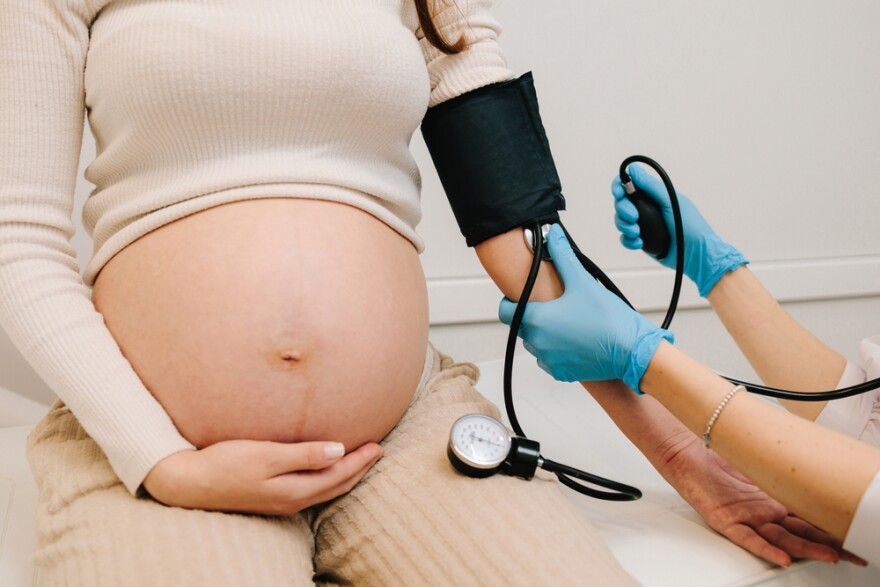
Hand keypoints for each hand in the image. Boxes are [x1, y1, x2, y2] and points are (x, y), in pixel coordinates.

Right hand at [142, 439, 382, 514]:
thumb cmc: (226, 463)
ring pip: (324, 489)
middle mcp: (291, 500)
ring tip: (359, 460)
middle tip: (377, 451)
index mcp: (294, 490)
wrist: (188, 483)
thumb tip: (340, 450)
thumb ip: (304, 454)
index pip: (338, 475)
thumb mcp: (267, 456)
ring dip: (345, 475)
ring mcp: (280, 502)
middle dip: (359, 469)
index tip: (378, 445)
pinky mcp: (270, 497)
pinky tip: (324, 470)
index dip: (360, 460)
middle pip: (336, 485)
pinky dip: (326, 478)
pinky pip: (311, 489)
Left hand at [498, 224, 671, 391]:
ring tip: (568, 323)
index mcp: (537, 319)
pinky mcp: (561, 373)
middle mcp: (537, 342)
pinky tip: (575, 340)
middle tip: (556, 306)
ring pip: (536, 343)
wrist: (632, 351)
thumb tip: (552, 234)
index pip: (505, 311)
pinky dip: (557, 351)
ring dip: (545, 334)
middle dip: (534, 316)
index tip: (522, 296)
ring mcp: (548, 360)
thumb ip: (562, 256)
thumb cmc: (608, 318)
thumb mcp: (583, 281)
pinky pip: (549, 360)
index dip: (511, 302)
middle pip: (523, 326)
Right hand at [612, 164, 747, 295]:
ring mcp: (644, 225)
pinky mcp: (642, 241)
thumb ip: (651, 186)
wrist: (696, 254)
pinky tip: (640, 242)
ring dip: (625, 226)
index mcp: (654, 195)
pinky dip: (629, 241)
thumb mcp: (671, 201)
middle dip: (623, 209)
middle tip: (634, 217)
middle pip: (622, 203)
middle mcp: (647, 208)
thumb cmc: (691, 226)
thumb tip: (633, 169)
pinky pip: (626, 239)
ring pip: (621, 221)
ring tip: (637, 232)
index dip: (619, 187)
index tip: (619, 194)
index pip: (630, 185)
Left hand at [656, 430, 865, 566]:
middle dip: (831, 544)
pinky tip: (781, 558)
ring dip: (806, 549)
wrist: (685, 444)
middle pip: (802, 532)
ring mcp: (746, 517)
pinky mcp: (725, 520)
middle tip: (855, 553)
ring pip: (781, 539)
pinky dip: (765, 548)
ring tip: (829, 556)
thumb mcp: (761, 454)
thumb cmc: (720, 448)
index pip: (811, 516)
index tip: (858, 533)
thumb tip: (819, 447)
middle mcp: (764, 510)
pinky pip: (747, 538)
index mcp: (776, 497)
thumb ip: (788, 458)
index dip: (833, 526)